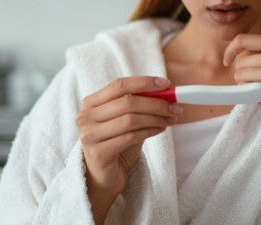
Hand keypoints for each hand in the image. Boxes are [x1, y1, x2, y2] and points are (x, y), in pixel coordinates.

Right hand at [75, 76, 181, 222]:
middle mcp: (85, 117)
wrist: (103, 177)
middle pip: (127, 102)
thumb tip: (166, 92)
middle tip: (174, 106)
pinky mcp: (98, 153)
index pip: (119, 85)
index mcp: (90, 103)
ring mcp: (89, 135)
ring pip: (131, 119)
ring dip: (155, 118)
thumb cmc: (116, 145)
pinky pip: (131, 137)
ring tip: (169, 119)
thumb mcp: (125, 120)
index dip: (144, 82)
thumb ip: (138, 105)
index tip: (166, 84)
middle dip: (156, 103)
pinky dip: (150, 131)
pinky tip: (160, 129)